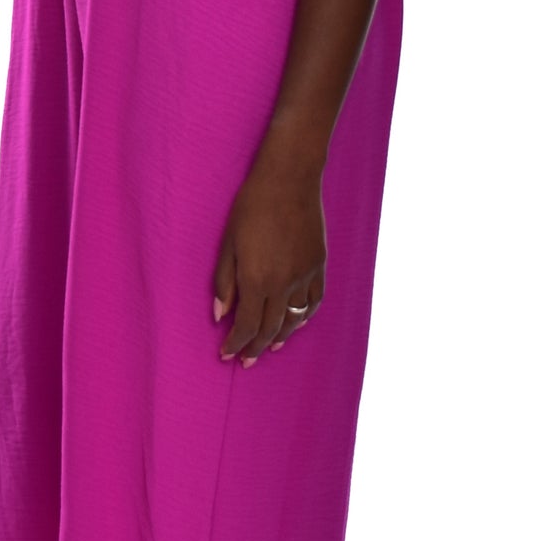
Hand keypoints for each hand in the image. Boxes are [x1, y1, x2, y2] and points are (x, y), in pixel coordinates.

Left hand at [211, 149, 325, 365]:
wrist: (289, 179)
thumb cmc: (251, 206)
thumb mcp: (228, 243)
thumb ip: (224, 282)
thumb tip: (220, 315)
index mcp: (256, 279)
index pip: (247, 326)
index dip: (236, 344)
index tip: (227, 354)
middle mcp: (283, 284)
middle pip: (270, 329)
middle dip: (255, 348)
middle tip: (246, 361)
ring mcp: (305, 276)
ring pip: (295, 321)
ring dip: (281, 337)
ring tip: (269, 347)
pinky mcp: (319, 266)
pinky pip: (315, 302)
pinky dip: (305, 318)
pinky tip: (297, 323)